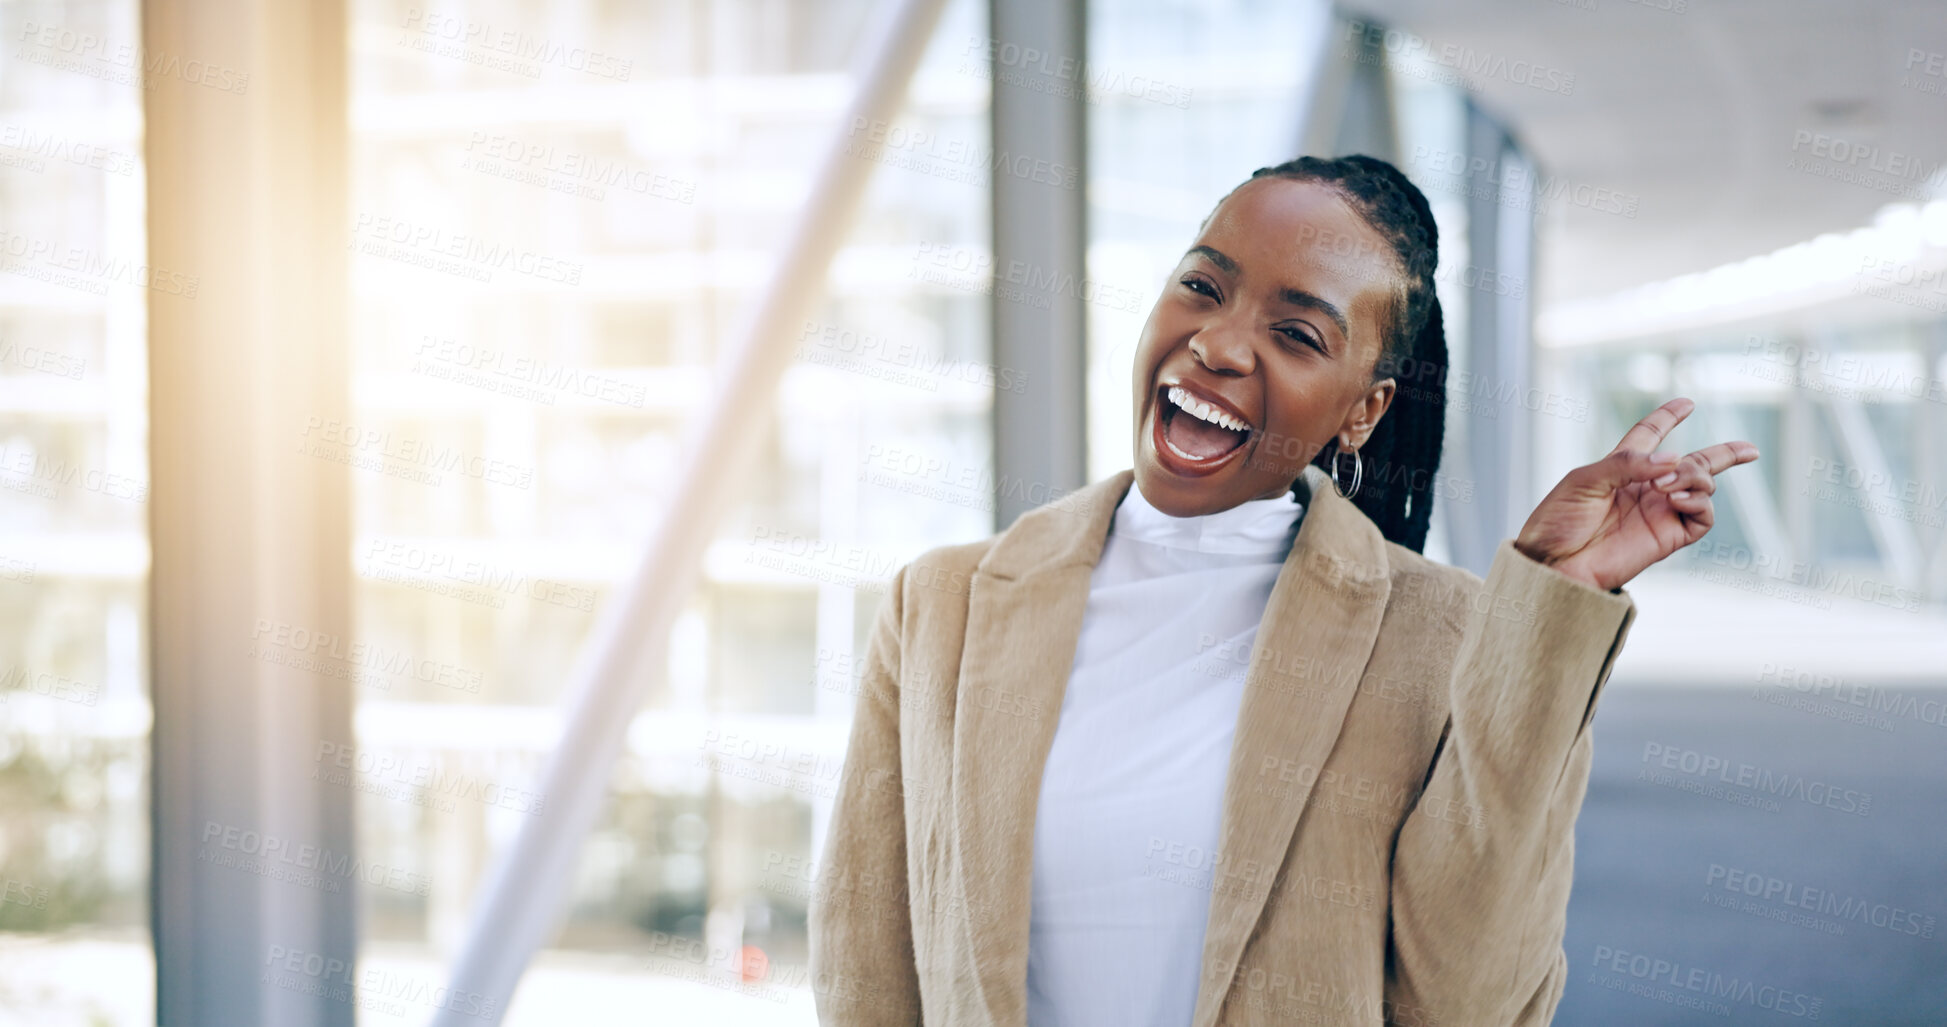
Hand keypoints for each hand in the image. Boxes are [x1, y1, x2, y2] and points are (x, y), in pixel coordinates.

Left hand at [1513, 397, 1759, 591]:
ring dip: (1693, 476)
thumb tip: (1672, 458)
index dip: (1668, 418)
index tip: (1687, 403)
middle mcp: (1646, 488)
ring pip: (1702, 485)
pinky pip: (1702, 517)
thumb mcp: (1583, 481)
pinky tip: (1676, 498)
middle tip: (1749, 450)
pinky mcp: (1668, 536)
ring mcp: (1660, 512)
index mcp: (1622, 467)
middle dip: (1726, 453)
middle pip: (1694, 463)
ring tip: (1665, 486)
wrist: (1552, 564)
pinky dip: (1699, 501)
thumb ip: (1626, 464)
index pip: (1650, 436)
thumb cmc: (1558, 521)